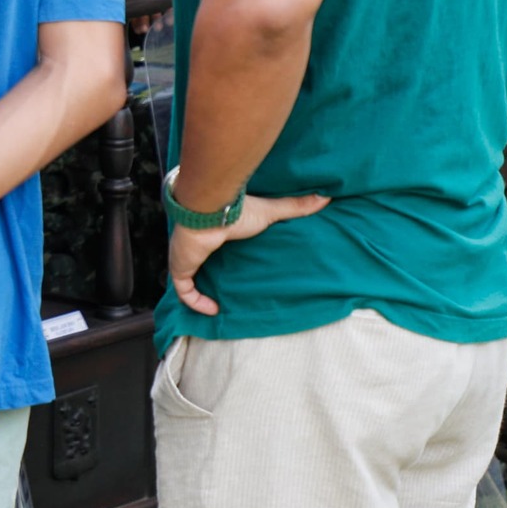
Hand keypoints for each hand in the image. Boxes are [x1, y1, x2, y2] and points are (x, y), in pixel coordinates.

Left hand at [168, 193, 330, 316]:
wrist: (210, 212)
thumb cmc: (237, 212)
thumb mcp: (270, 212)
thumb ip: (294, 207)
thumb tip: (325, 197)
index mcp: (212, 232)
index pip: (210, 247)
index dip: (216, 257)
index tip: (232, 270)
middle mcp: (195, 246)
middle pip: (196, 264)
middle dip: (206, 277)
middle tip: (225, 292)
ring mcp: (186, 258)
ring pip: (187, 279)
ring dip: (199, 293)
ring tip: (218, 305)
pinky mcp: (180, 269)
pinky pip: (185, 291)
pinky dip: (196, 302)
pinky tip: (213, 310)